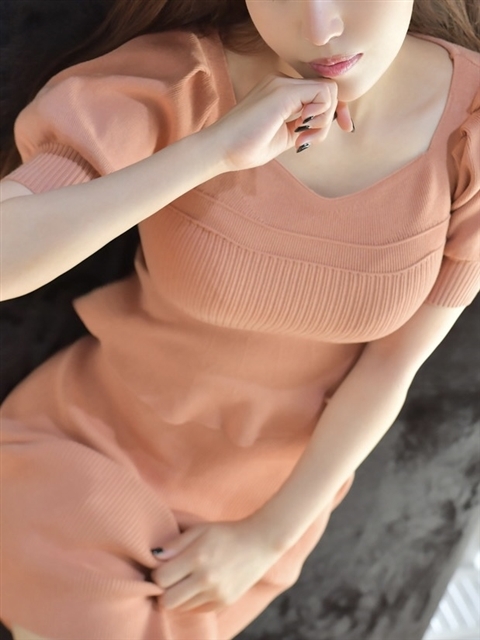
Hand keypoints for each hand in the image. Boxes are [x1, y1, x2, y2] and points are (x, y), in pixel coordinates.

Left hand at [151, 518, 281, 612]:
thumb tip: (154, 557)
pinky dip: (192, 601)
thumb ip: (175, 544)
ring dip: (177, 597)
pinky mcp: (224, 602)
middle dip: (163, 591)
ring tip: (184, 580)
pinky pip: (196, 610)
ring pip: (181, 608)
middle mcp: (206, 578)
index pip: (161, 578)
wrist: (259, 542)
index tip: (161, 566)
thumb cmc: (225, 533)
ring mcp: (216, 593)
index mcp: (198, 556)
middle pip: (167, 601)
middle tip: (169, 579)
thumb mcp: (199, 529)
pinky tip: (197, 586)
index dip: (156, 573)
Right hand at [208, 74, 352, 171]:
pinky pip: (323, 94)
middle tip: (308, 140)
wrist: (221, 150)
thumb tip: (324, 124)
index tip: (344, 128)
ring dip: (324, 121)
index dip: (336, 110)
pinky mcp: (283, 91)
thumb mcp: (284, 135)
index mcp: (281, 91)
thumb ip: (303, 125)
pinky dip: (321, 116)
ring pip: (329, 91)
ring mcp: (281, 83)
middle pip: (328, 91)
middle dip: (328, 120)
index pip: (321, 92)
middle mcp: (282, 81)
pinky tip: (302, 130)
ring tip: (303, 138)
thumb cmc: (246, 147)